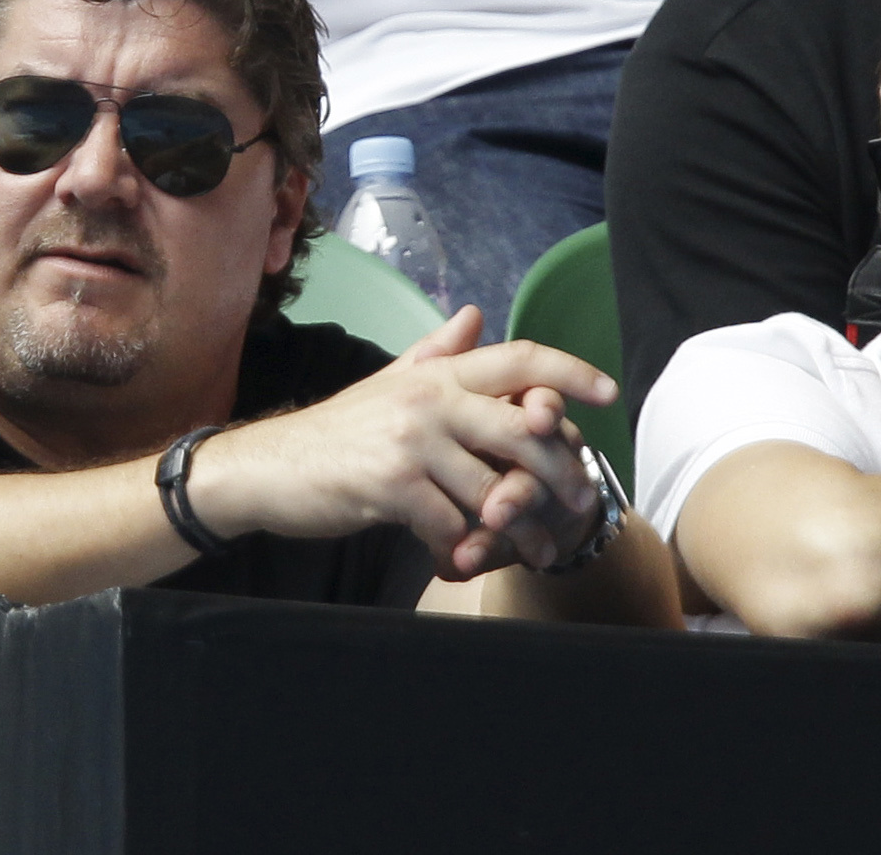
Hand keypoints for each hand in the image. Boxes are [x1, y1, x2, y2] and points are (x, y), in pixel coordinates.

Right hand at [186, 306, 614, 579]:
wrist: (271, 467)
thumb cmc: (339, 430)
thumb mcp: (390, 382)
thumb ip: (438, 352)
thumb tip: (477, 317)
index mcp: (437, 372)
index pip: (519, 358)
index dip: (571, 371)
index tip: (609, 392)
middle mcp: (430, 398)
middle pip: (524, 429)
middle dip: (562, 468)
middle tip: (583, 499)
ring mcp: (412, 442)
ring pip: (494, 489)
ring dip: (521, 528)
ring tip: (538, 551)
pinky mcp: (392, 486)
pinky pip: (451, 524)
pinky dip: (464, 549)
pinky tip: (467, 563)